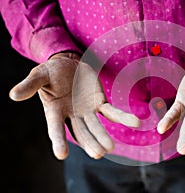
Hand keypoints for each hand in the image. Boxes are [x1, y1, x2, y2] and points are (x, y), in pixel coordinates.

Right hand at [9, 52, 139, 159]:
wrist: (67, 65)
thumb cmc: (51, 72)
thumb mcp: (39, 75)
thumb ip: (30, 85)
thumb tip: (13, 95)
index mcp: (54, 111)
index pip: (55, 128)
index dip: (58, 141)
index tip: (61, 155)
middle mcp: (72, 115)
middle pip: (80, 132)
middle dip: (89, 142)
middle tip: (98, 153)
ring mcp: (87, 111)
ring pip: (96, 126)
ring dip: (104, 136)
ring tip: (111, 148)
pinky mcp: (100, 103)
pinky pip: (112, 112)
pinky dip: (124, 118)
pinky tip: (136, 123)